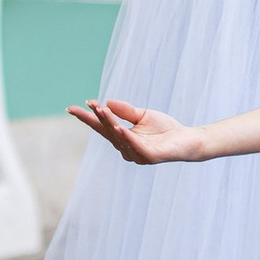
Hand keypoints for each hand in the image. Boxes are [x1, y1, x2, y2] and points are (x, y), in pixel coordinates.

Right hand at [71, 96, 206, 165]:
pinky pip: (135, 145)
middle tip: (85, 105)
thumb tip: (107, 102)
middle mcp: (126, 148)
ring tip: (100, 109)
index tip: (72, 108)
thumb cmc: (164, 129)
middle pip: (107, 130)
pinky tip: (119, 128)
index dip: (88, 118)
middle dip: (96, 118)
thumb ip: (126, 110)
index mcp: (123, 138)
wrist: (187, 140)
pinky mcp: (149, 156)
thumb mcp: (143, 115)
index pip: (101, 127)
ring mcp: (136, 154)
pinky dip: (126, 137)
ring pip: (119, 136)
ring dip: (109, 123)